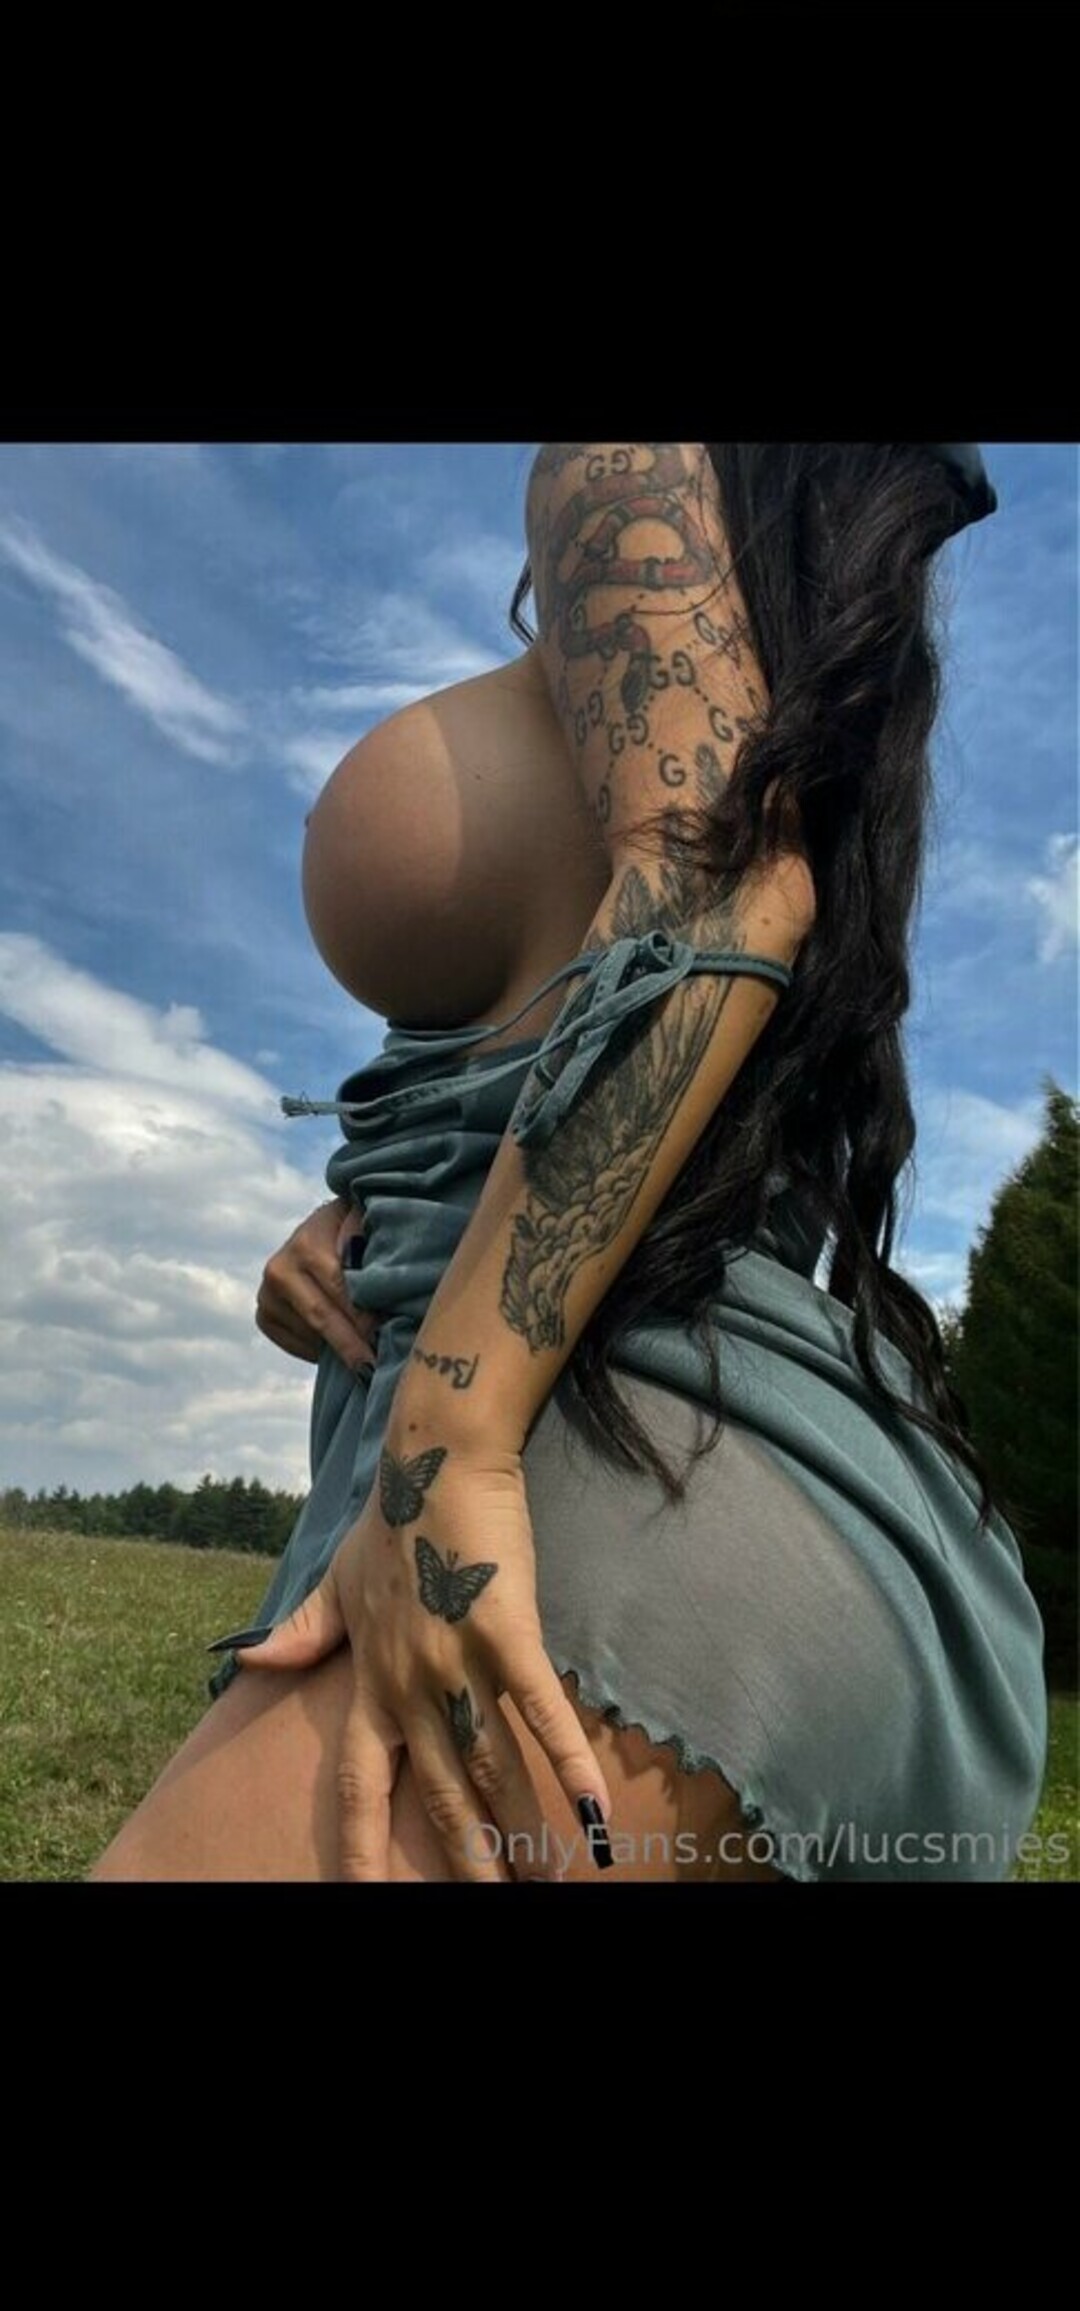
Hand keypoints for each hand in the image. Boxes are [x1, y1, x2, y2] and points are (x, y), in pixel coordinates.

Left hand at [231, 1437, 612, 1880]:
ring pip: (491, 1765)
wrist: (433, 1456)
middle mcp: (410, 1683)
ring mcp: (457, 1658)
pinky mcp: (506, 1628)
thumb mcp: (337, 1578)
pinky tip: (595, 1808)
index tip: (362, 1897)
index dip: (358, 1846)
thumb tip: (247, 1658)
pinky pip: (539, 1707)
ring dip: (521, 1830)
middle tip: (489, 1908)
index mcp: (370, 1681)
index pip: (359, 1784)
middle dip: (466, 1861)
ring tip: (545, 1882)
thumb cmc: (391, 1518)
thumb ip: (301, 1630)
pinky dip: (568, 1759)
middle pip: (439, 1794)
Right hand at [256, 1196, 380, 1373]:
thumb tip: (376, 1273)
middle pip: (320, 1317)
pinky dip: (319, 1352)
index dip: (362, 1317)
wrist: (323, 1228)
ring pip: (309, 1335)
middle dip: (350, 1346)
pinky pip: (295, 1346)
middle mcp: (279, 1270)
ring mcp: (267, 1295)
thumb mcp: (365, 1223)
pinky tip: (339, 1350)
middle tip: (374, 1372)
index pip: (338, 1289)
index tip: (384, 1342)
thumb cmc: (354, 1228)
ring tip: (366, 1361)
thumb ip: (369, 1241)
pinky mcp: (264, 1316)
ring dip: (338, 1350)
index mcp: (306, 1245)